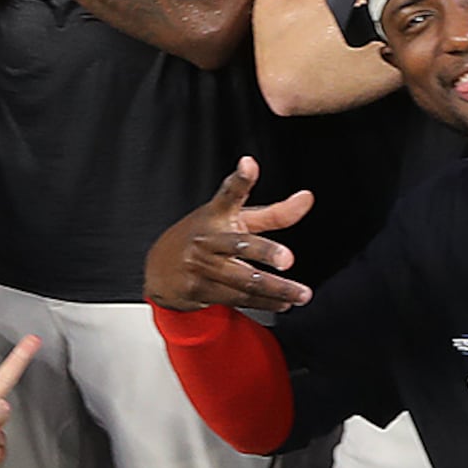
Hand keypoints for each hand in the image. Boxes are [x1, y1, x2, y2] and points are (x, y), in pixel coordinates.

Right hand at [142, 156, 316, 313]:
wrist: (160, 270)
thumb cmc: (205, 238)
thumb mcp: (235, 219)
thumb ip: (274, 213)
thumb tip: (307, 199)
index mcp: (217, 214)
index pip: (228, 192)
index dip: (240, 178)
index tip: (248, 165)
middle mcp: (208, 238)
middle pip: (239, 244)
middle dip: (264, 253)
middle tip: (287, 259)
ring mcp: (202, 266)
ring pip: (244, 280)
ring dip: (276, 290)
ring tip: (300, 294)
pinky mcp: (200, 290)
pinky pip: (238, 299)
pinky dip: (264, 303)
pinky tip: (282, 303)